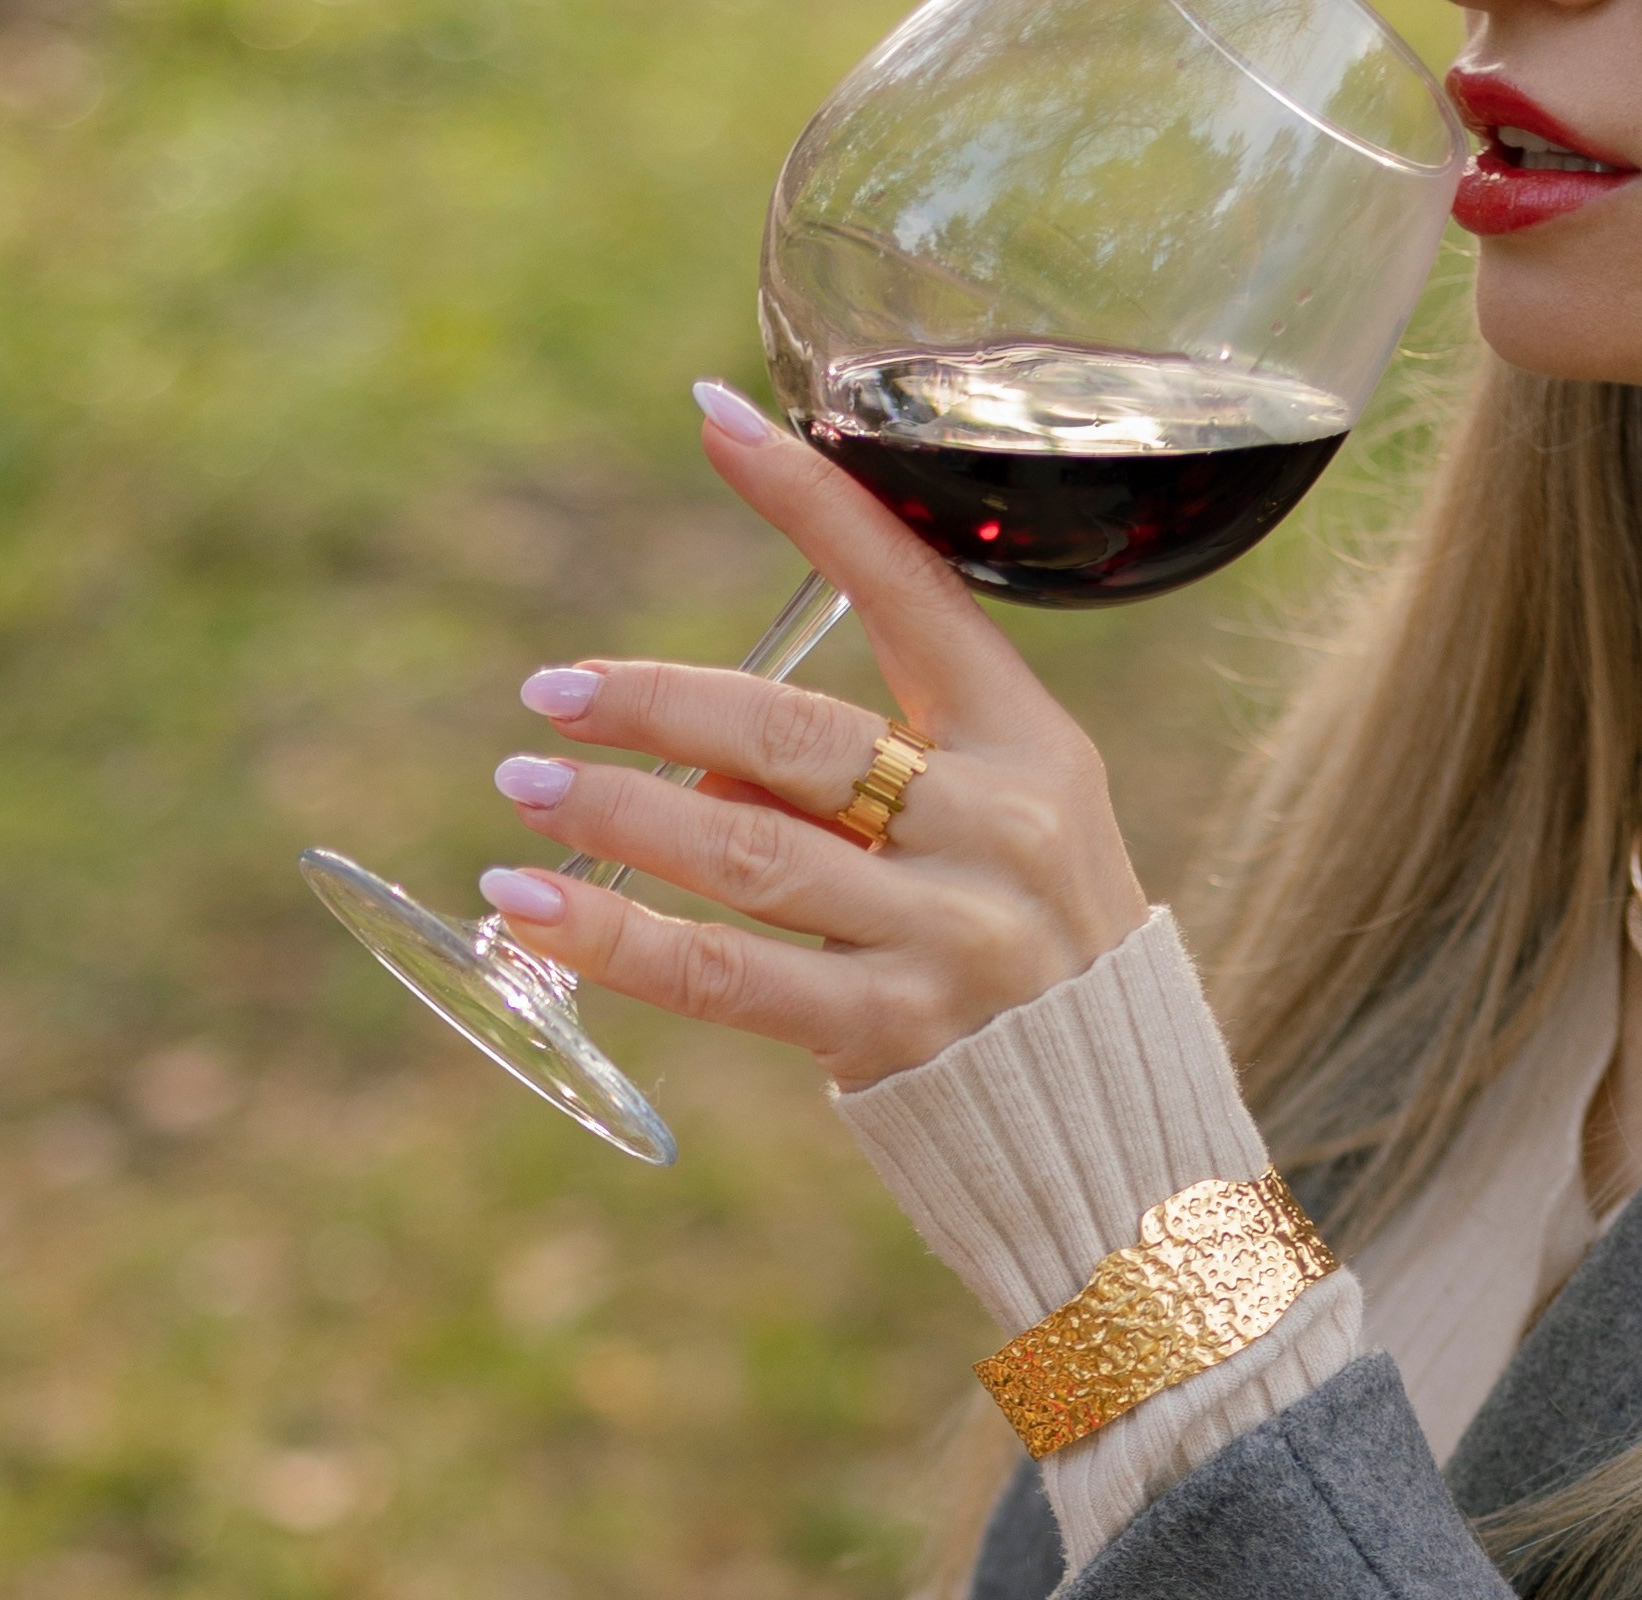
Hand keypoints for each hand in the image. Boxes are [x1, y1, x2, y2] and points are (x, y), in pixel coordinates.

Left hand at [475, 382, 1149, 1091]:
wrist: (1118, 1140)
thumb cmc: (1031, 966)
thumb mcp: (990, 841)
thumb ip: (858, 787)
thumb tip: (695, 769)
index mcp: (1031, 744)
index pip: (913, 589)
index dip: (811, 502)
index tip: (711, 416)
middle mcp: (998, 826)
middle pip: (797, 733)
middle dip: (659, 703)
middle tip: (553, 692)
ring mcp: (948, 933)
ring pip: (748, 850)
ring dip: (619, 813)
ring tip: (524, 791)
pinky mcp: (894, 1030)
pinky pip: (729, 975)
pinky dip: (620, 939)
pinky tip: (535, 909)